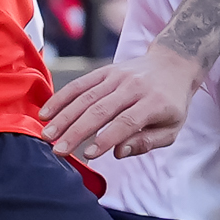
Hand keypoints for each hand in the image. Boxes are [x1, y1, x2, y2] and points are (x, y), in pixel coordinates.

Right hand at [42, 43, 202, 160]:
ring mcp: (117, 76)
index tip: (88, 155)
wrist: (173, 64)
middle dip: (76, 131)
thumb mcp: (172, 128)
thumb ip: (147, 142)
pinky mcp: (104, 71)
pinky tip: (47, 112)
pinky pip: (80, 84)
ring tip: (47, 135)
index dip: (106, 138)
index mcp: (154, 102)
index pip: (126, 121)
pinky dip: (61, 97)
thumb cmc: (172, 104)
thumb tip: (118, 152)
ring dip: (63, 116)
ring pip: (86, 96)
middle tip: (58, 150)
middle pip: (100, 109)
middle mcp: (133, 86)